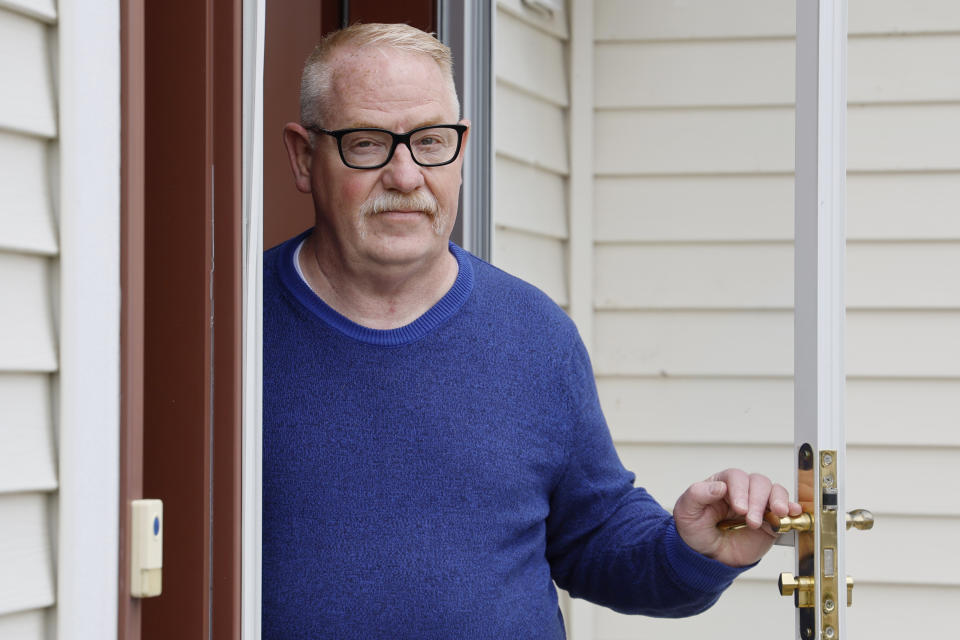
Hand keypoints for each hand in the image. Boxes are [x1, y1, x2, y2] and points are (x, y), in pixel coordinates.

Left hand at [673, 468, 801, 566]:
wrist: (707, 557)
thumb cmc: (695, 530)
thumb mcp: (686, 511)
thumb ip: (697, 495)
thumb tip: (719, 486)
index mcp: (721, 484)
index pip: (735, 477)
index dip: (740, 490)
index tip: (739, 508)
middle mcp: (742, 491)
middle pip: (758, 482)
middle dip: (757, 500)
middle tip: (752, 521)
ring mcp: (758, 505)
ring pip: (774, 491)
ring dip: (777, 501)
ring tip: (777, 514)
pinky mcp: (770, 521)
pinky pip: (785, 510)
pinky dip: (791, 510)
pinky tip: (792, 513)